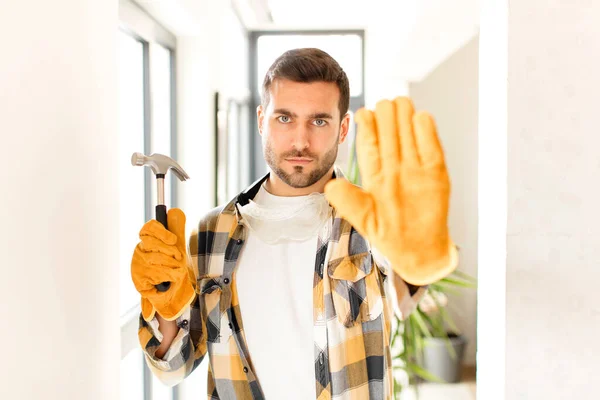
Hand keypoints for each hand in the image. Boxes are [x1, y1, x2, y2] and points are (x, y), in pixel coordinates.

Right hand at [131, 208, 195, 320]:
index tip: (173, 239)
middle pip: (153, 244)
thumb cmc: (173, 267)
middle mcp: (139, 252)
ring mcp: (137, 266)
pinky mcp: (138, 280)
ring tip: (176, 271)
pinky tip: (167, 279)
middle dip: (170, 252)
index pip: (149, 229)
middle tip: (179, 258)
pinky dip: (168, 277)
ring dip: (172, 266)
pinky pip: (156, 274)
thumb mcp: (177, 248)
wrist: (172, 291)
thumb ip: (176, 230)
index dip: (161, 232)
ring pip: (156, 260)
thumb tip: (175, 211)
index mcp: (147, 241)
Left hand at [325, 97, 456, 285]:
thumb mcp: (364, 220)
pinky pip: (431, 150)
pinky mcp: (436, 175)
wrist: (417, 252)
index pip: (370, 145)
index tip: (363, 113)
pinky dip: (427, 135)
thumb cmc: (389, 235)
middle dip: (387, 118)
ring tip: (400, 102)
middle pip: (391, 136)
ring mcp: (416, 169)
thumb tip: (331, 186)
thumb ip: (348, 202)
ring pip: (410, 137)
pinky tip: (421, 118)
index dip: (367, 129)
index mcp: (376, 175)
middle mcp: (395, 168)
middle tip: (384, 103)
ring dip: (405, 120)